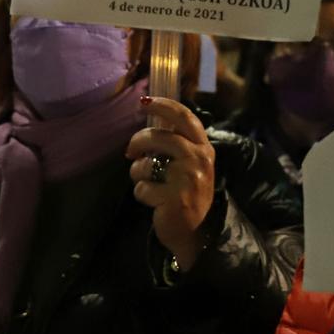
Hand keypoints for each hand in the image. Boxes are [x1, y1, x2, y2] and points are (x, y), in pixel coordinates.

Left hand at [126, 96, 215, 271]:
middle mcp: (199, 160)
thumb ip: (177, 143)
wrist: (197, 232)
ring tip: (146, 182)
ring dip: (138, 173)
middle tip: (130, 152)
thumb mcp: (191, 164)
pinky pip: (142, 188)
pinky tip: (153, 200)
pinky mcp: (174, 199)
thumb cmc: (187, 193)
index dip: (163, 105)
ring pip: (145, 164)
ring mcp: (187, 179)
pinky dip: (141, 194)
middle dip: (137, 142)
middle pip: (158, 137)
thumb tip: (150, 117)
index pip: (184, 117)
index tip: (144, 101)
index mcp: (203, 148)